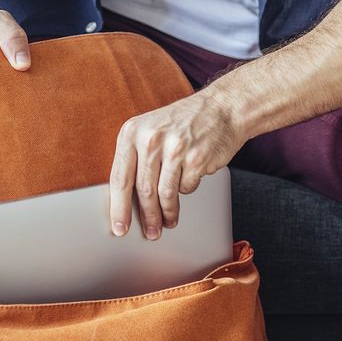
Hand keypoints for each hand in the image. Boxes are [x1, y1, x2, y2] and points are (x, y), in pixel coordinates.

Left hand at [109, 91, 245, 239]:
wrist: (222, 108)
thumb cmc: (183, 122)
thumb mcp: (150, 130)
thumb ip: (136, 157)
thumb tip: (125, 200)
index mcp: (132, 131)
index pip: (120, 178)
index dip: (118, 208)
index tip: (119, 228)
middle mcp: (151, 139)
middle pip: (143, 191)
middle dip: (146, 217)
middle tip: (149, 232)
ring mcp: (175, 149)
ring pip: (165, 194)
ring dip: (167, 213)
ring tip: (168, 222)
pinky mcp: (196, 159)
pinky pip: (186, 188)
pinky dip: (187, 189)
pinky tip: (189, 182)